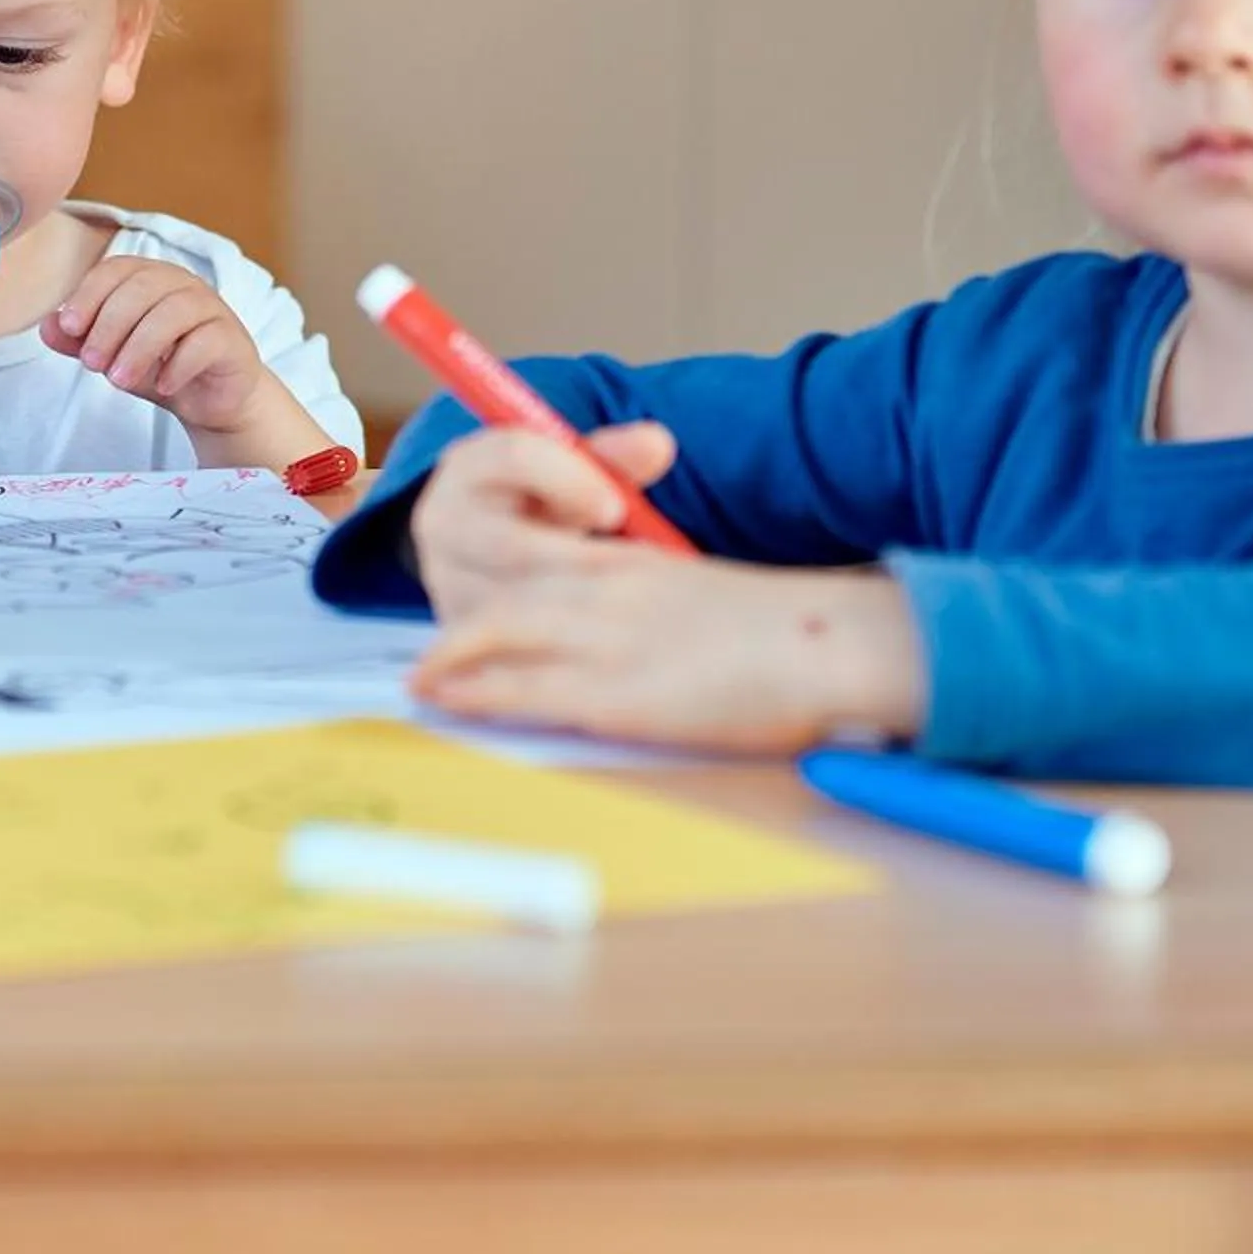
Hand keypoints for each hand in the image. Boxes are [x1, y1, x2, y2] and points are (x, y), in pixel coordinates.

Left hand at [42, 256, 336, 470]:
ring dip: (139, 347)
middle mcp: (182, 285)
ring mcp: (211, 309)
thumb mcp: (112, 356)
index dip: (89, 294)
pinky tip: (163, 386)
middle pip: (143, 287)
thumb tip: (46, 326)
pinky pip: (205, 341)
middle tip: (91, 364)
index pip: (116, 269)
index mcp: (150, 278)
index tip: (69, 327)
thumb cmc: (160, 368)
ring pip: (174, 312)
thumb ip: (79, 341)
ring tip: (118, 381)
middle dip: (109, 325)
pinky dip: (178, 364)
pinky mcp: (232, 339)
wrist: (211, 401)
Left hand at [406, 423, 927, 752]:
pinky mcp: (617, 691)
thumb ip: (665, 605)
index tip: (474, 598)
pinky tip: (443, 698)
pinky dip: (474, 691)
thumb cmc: (793, 634)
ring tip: (418, 681)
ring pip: (500, 630)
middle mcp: (611, 587)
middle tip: (429, 650)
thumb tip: (654, 636)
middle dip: (462, 616)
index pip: (546, 555)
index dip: (499, 576)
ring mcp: (609, 636)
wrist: (834, 644)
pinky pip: (522, 686)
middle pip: (507, 586)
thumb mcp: (711, 600)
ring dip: (452, 655)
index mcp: (639, 563)